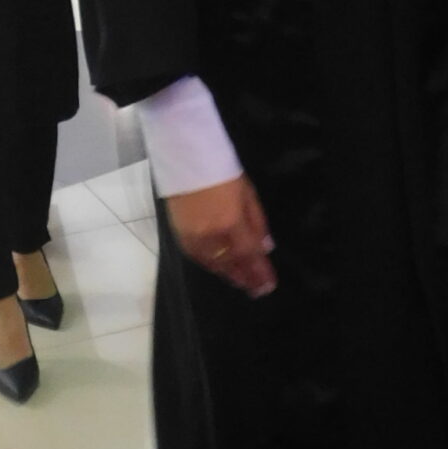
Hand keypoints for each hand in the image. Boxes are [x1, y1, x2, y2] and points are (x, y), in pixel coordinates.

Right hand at [166, 176, 277, 299]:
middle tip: (257, 291)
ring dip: (229, 275)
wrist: (185, 158)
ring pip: (213, 264)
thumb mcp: (248, 194)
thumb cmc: (222, 171)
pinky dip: (210, 266)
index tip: (269, 286)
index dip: (260, 273)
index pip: (250, 256)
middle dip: (246, 278)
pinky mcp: (178, 235)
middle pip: (231, 264)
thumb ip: (257, 223)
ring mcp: (193, 238)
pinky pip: (197, 258)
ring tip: (241, 283)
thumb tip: (265, 248)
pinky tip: (219, 269)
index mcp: (231, 224)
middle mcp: (212, 237)